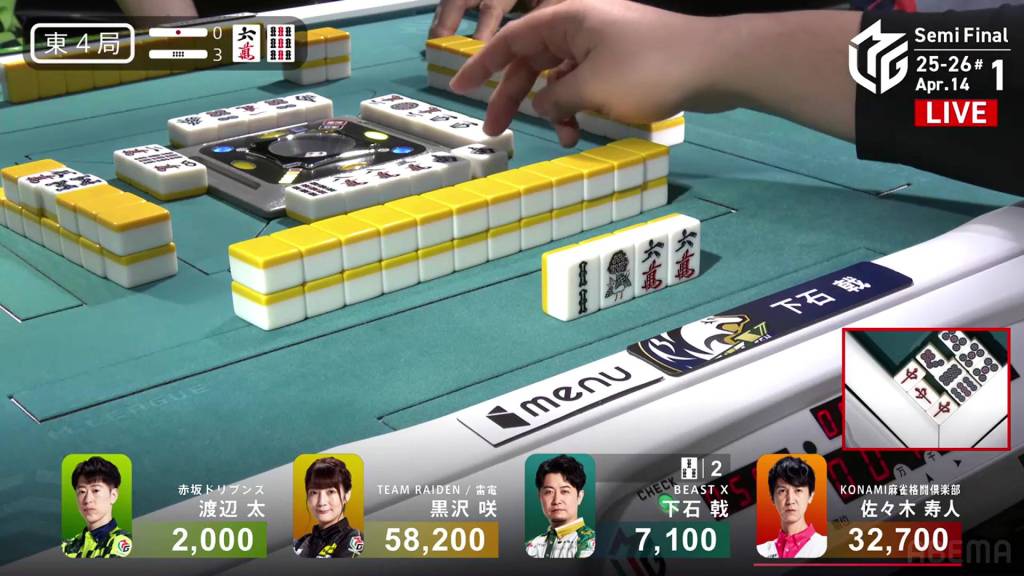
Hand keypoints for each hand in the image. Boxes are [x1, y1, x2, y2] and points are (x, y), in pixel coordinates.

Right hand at [450, 0, 733, 145]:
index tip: (459, 89)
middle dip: (514, 97)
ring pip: (562, 78)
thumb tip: (542, 105)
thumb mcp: (590, 88)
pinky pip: (588, 85)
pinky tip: (586, 131)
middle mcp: (583, 27)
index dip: (481, 66)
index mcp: (568, 19)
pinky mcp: (625, 64)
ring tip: (564, 139)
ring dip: (555, 110)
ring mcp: (605, 45)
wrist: (716, 64)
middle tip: (495, 131)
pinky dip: (581, 108)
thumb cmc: (650, 69)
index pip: (512, 40)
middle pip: (533, 61)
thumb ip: (555, 98)